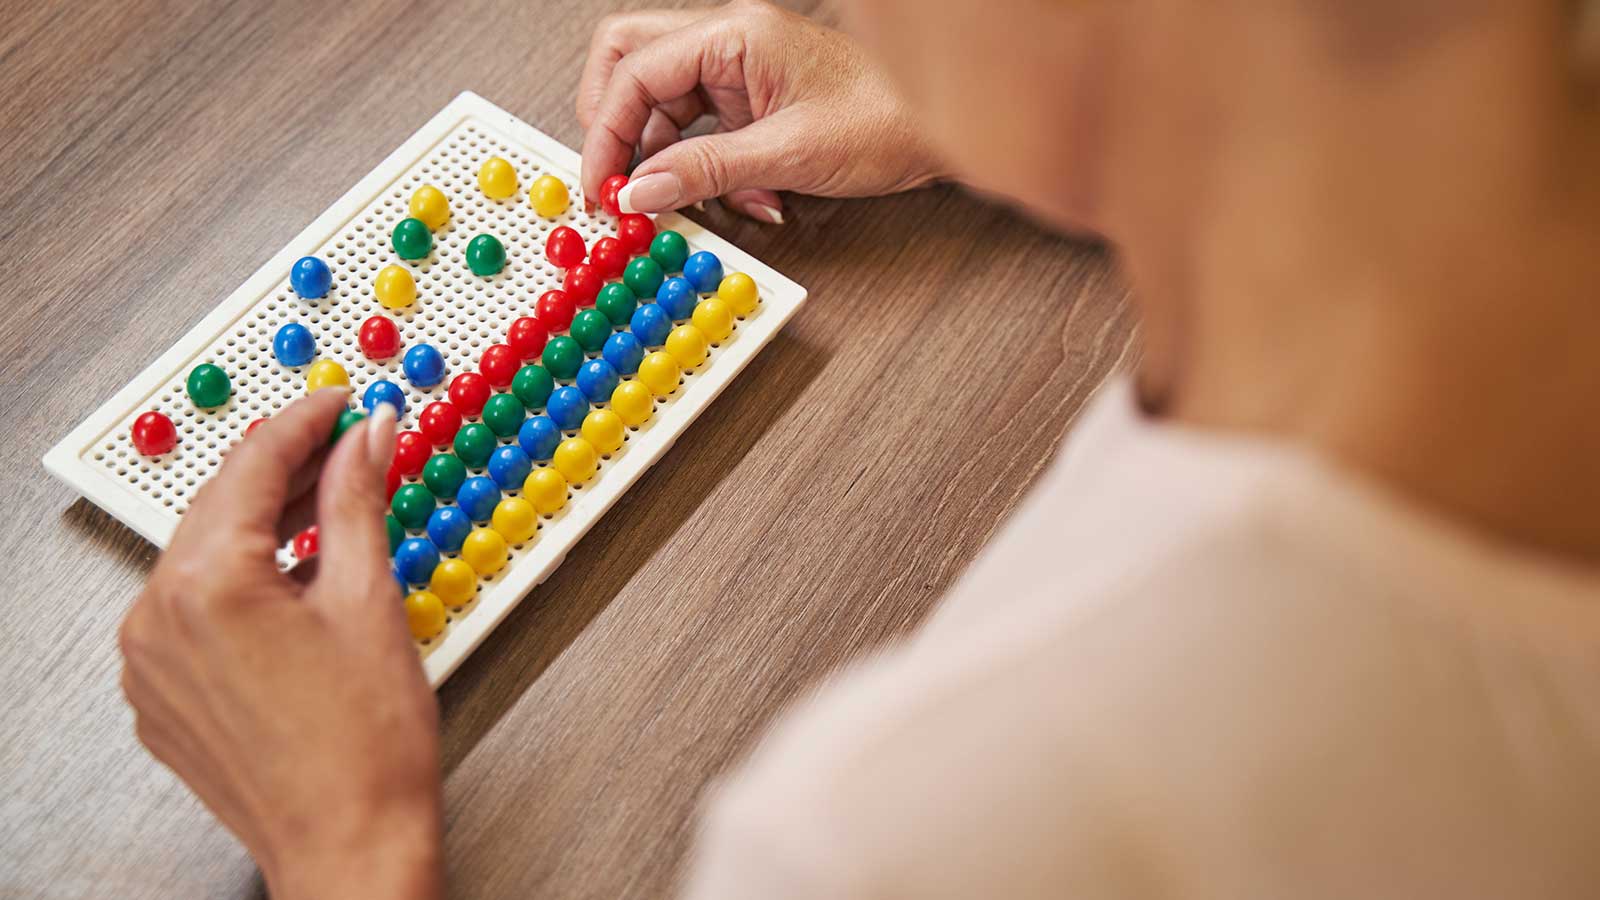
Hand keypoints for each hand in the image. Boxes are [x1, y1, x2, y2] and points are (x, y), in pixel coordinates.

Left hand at [119, 391, 441, 899]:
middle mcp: (157, 618)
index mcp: (208, 585)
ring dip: (262, 524)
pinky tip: (293, 579)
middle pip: (221, 506)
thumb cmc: (366, 745)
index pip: (255, 467)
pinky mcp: (158, 697)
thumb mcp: (368, 599)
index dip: (307, 423)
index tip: (341, 405)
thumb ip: (358, 501)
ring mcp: (148, 664)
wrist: (350, 844)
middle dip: (285, 469)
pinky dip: (239, 582)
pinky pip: (190, 611)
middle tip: (347, 447)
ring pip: (202, 557)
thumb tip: (367, 437)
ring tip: (328, 509)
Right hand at [577, 0, 946, 222]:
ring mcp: (738, 71)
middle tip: (616, 180)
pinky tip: (738, 199)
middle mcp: (729, 42)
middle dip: (615, 126)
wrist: (939, 132)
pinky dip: (703, 170)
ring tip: (685, 201)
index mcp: (735, 33)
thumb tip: (640, 191)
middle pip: (630, 64)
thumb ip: (705, 172)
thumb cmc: (885, 121)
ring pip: (662, 103)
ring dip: (664, 158)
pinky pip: (700, 131)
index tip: (603, 186)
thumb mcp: (787, 156)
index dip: (607, 132)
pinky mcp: (751, 102)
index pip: (634, 69)